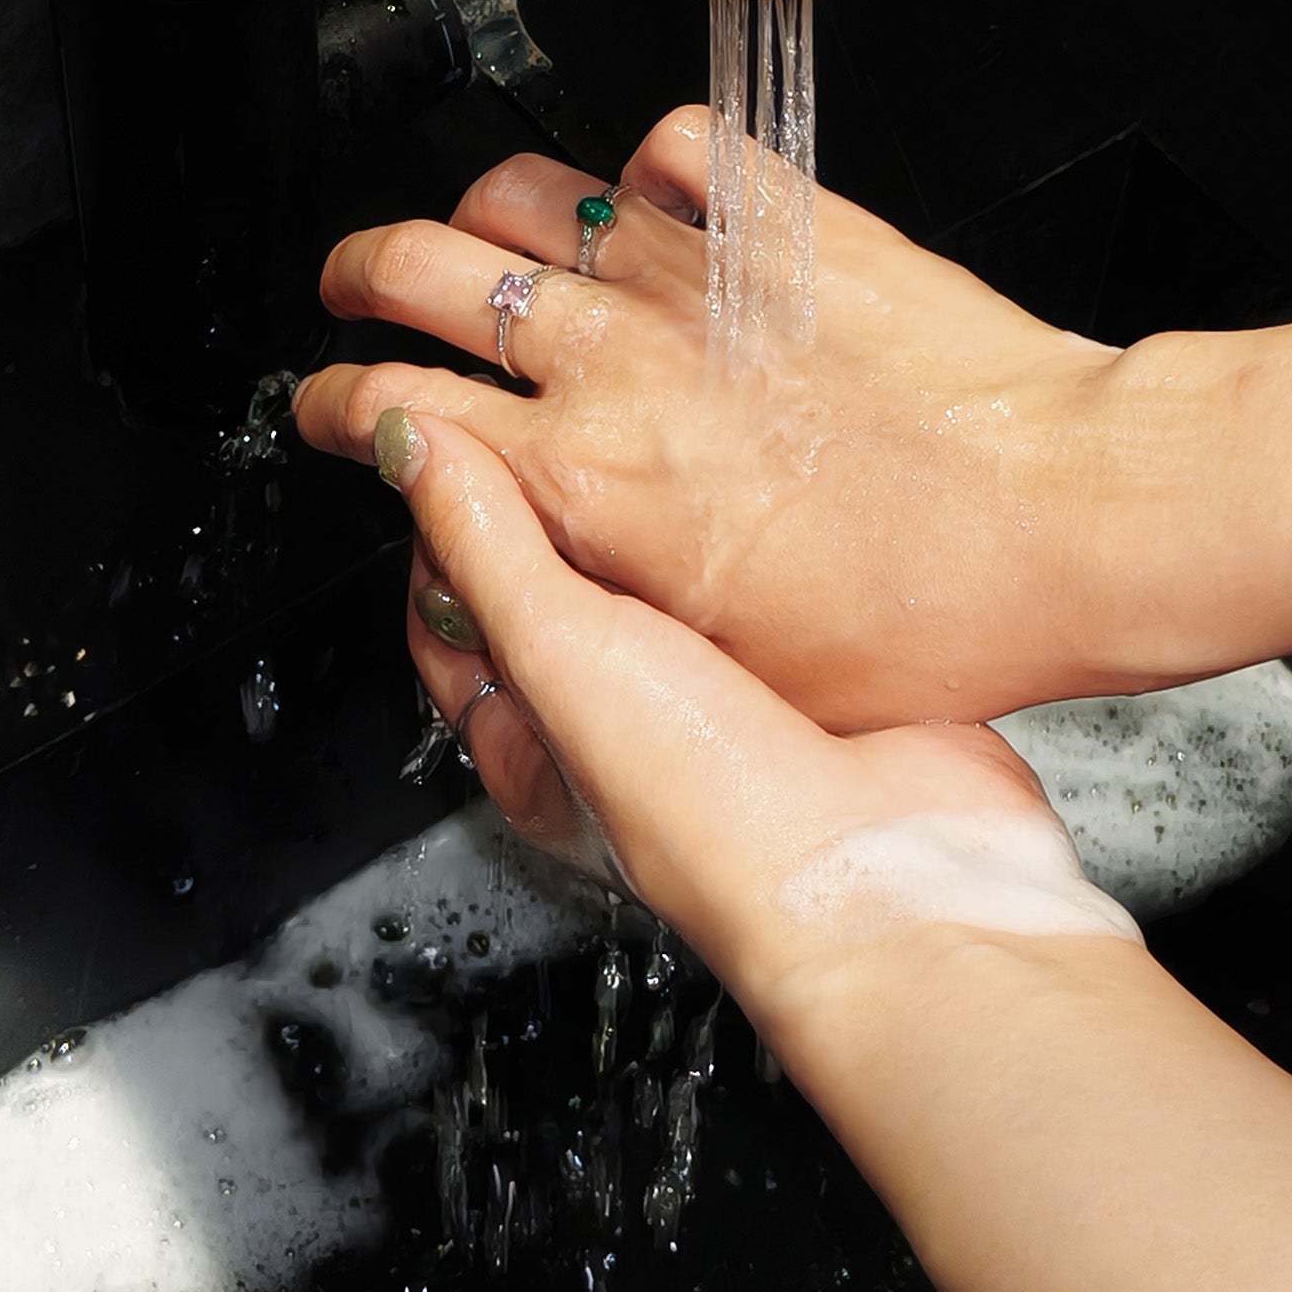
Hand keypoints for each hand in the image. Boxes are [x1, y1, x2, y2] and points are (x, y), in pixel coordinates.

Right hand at [294, 106, 1133, 728]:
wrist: (1059, 519)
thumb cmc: (918, 617)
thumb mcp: (723, 668)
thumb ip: (597, 596)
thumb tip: (538, 554)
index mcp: (579, 479)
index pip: (392, 409)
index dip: (332, 402)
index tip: (330, 402)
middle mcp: (611, 359)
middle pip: (421, 270)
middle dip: (359, 269)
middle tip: (355, 279)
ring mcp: (694, 277)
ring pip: (527, 194)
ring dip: (477, 208)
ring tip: (475, 222)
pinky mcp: (782, 224)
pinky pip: (677, 147)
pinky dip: (649, 161)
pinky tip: (653, 186)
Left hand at [373, 408, 1138, 1016]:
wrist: (884, 860)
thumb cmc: (710, 808)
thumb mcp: (561, 650)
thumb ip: (487, 543)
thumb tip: (407, 446)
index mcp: (532, 750)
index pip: (456, 618)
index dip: (448, 529)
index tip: (462, 448)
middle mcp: (619, 737)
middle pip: (560, 598)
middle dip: (562, 517)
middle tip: (570, 432)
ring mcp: (716, 712)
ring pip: (663, 591)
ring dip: (664, 527)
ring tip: (666, 450)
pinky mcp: (804, 688)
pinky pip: (760, 598)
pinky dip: (753, 550)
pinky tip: (765, 507)